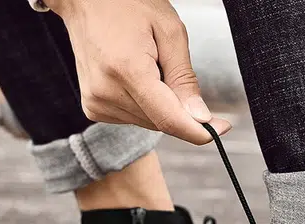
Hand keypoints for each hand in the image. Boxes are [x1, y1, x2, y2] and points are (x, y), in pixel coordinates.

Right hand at [47, 0, 230, 144]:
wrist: (84, 0)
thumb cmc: (127, 4)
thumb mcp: (169, 31)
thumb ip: (185, 79)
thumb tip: (200, 117)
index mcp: (126, 69)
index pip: (169, 119)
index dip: (198, 130)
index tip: (221, 130)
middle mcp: (107, 92)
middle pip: (161, 122)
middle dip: (179, 110)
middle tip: (178, 77)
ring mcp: (97, 102)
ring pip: (148, 122)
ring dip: (159, 105)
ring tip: (148, 68)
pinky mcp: (93, 108)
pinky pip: (132, 118)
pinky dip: (143, 105)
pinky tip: (135, 78)